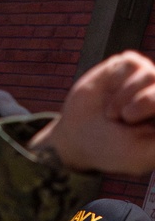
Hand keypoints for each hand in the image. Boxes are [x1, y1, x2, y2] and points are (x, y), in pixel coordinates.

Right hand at [29, 51, 154, 174]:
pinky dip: (117, 85)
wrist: (73, 141)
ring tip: (113, 115)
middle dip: (146, 103)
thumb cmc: (109, 151)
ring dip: (127, 99)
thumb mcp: (144, 155)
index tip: (132, 122)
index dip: (151, 107)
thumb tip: (154, 116)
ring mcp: (144, 78)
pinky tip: (108, 102)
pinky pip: (132, 64)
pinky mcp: (125, 66)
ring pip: (151, 75)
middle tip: (125, 119)